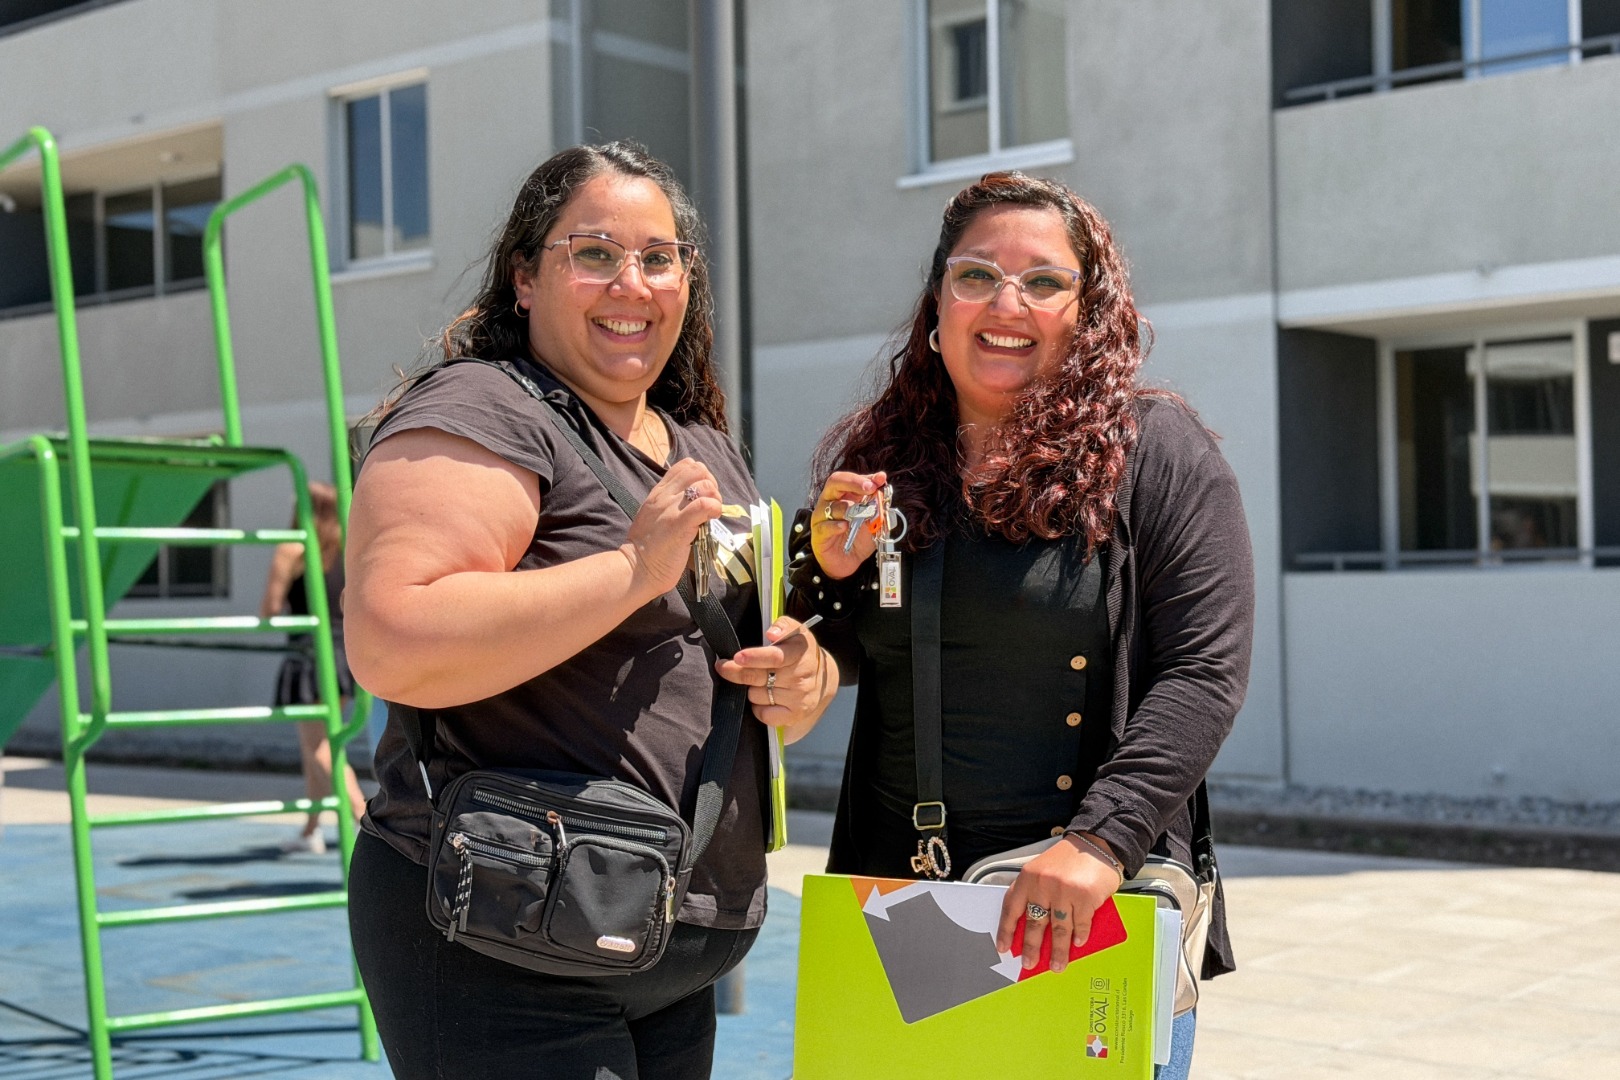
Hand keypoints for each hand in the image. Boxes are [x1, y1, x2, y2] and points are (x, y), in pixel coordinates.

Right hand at [620, 458, 722, 601]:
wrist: (635, 568)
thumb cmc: (648, 549)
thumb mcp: (655, 517)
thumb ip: (670, 505)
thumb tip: (693, 501)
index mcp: (659, 493)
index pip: (685, 465)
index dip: (701, 475)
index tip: (704, 494)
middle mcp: (665, 496)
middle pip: (698, 470)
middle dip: (712, 484)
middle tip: (711, 504)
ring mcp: (672, 509)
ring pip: (704, 485)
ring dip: (716, 497)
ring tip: (712, 513)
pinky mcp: (680, 524)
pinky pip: (704, 504)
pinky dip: (715, 508)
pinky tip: (713, 518)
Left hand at [714, 617, 827, 727]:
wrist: (823, 679)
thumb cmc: (800, 653)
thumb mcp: (796, 632)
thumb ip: (783, 625)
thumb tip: (772, 633)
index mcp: (799, 652)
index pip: (775, 656)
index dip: (754, 657)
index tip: (737, 657)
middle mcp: (800, 676)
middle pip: (758, 677)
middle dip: (736, 672)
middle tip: (723, 667)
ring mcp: (798, 698)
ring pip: (756, 695)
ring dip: (752, 688)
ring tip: (761, 682)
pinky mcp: (795, 715)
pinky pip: (763, 714)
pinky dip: (758, 707)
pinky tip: (766, 698)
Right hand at [808, 470, 886, 579]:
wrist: (848, 562)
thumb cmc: (858, 539)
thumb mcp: (873, 522)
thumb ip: (878, 508)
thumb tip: (883, 494)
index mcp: (844, 495)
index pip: (851, 479)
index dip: (866, 478)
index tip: (880, 479)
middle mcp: (830, 502)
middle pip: (836, 482)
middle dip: (854, 482)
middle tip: (869, 488)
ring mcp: (822, 517)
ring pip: (832, 506)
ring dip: (849, 508)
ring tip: (861, 514)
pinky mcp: (818, 534)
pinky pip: (825, 526)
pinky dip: (836, 526)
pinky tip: (845, 527)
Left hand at [995, 833, 1122, 973]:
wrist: (1096, 843)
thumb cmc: (1068, 859)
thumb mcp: (1042, 871)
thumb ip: (1035, 894)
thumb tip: (1030, 928)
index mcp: (1028, 878)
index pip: (1011, 908)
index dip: (1006, 930)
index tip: (1004, 947)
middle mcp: (1043, 885)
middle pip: (1034, 924)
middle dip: (1031, 948)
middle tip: (1029, 963)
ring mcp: (1064, 892)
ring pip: (1058, 930)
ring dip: (1058, 951)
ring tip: (1056, 965)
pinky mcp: (1085, 897)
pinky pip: (1080, 924)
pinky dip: (1080, 936)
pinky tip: (1078, 943)